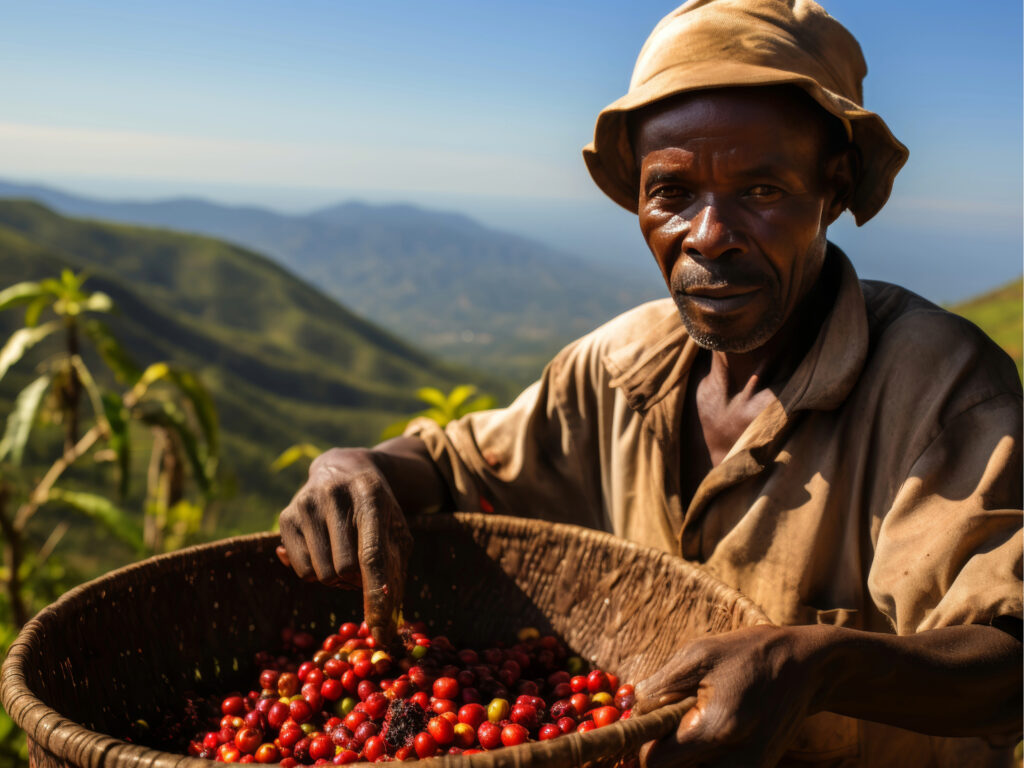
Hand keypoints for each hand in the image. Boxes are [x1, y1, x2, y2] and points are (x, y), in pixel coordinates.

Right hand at [276, 447, 412, 643]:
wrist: (342, 468)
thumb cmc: (378, 509)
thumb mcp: (397, 529)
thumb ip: (396, 572)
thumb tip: (386, 626)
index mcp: (371, 496)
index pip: (372, 555)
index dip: (376, 596)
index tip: (381, 633)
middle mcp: (336, 495)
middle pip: (344, 570)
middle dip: (355, 581)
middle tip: (361, 568)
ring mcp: (307, 503)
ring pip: (320, 575)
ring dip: (336, 578)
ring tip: (343, 554)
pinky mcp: (286, 515)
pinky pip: (300, 570)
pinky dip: (315, 572)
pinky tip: (324, 548)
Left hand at [635, 625, 824, 767]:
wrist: (805, 668)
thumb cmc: (748, 655)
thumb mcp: (697, 655)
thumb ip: (659, 687)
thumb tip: (631, 712)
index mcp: (715, 729)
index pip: (655, 763)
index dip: (644, 744)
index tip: (648, 723)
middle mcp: (736, 762)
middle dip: (664, 751)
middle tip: (673, 721)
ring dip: (683, 755)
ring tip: (694, 723)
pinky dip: (702, 757)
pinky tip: (709, 732)